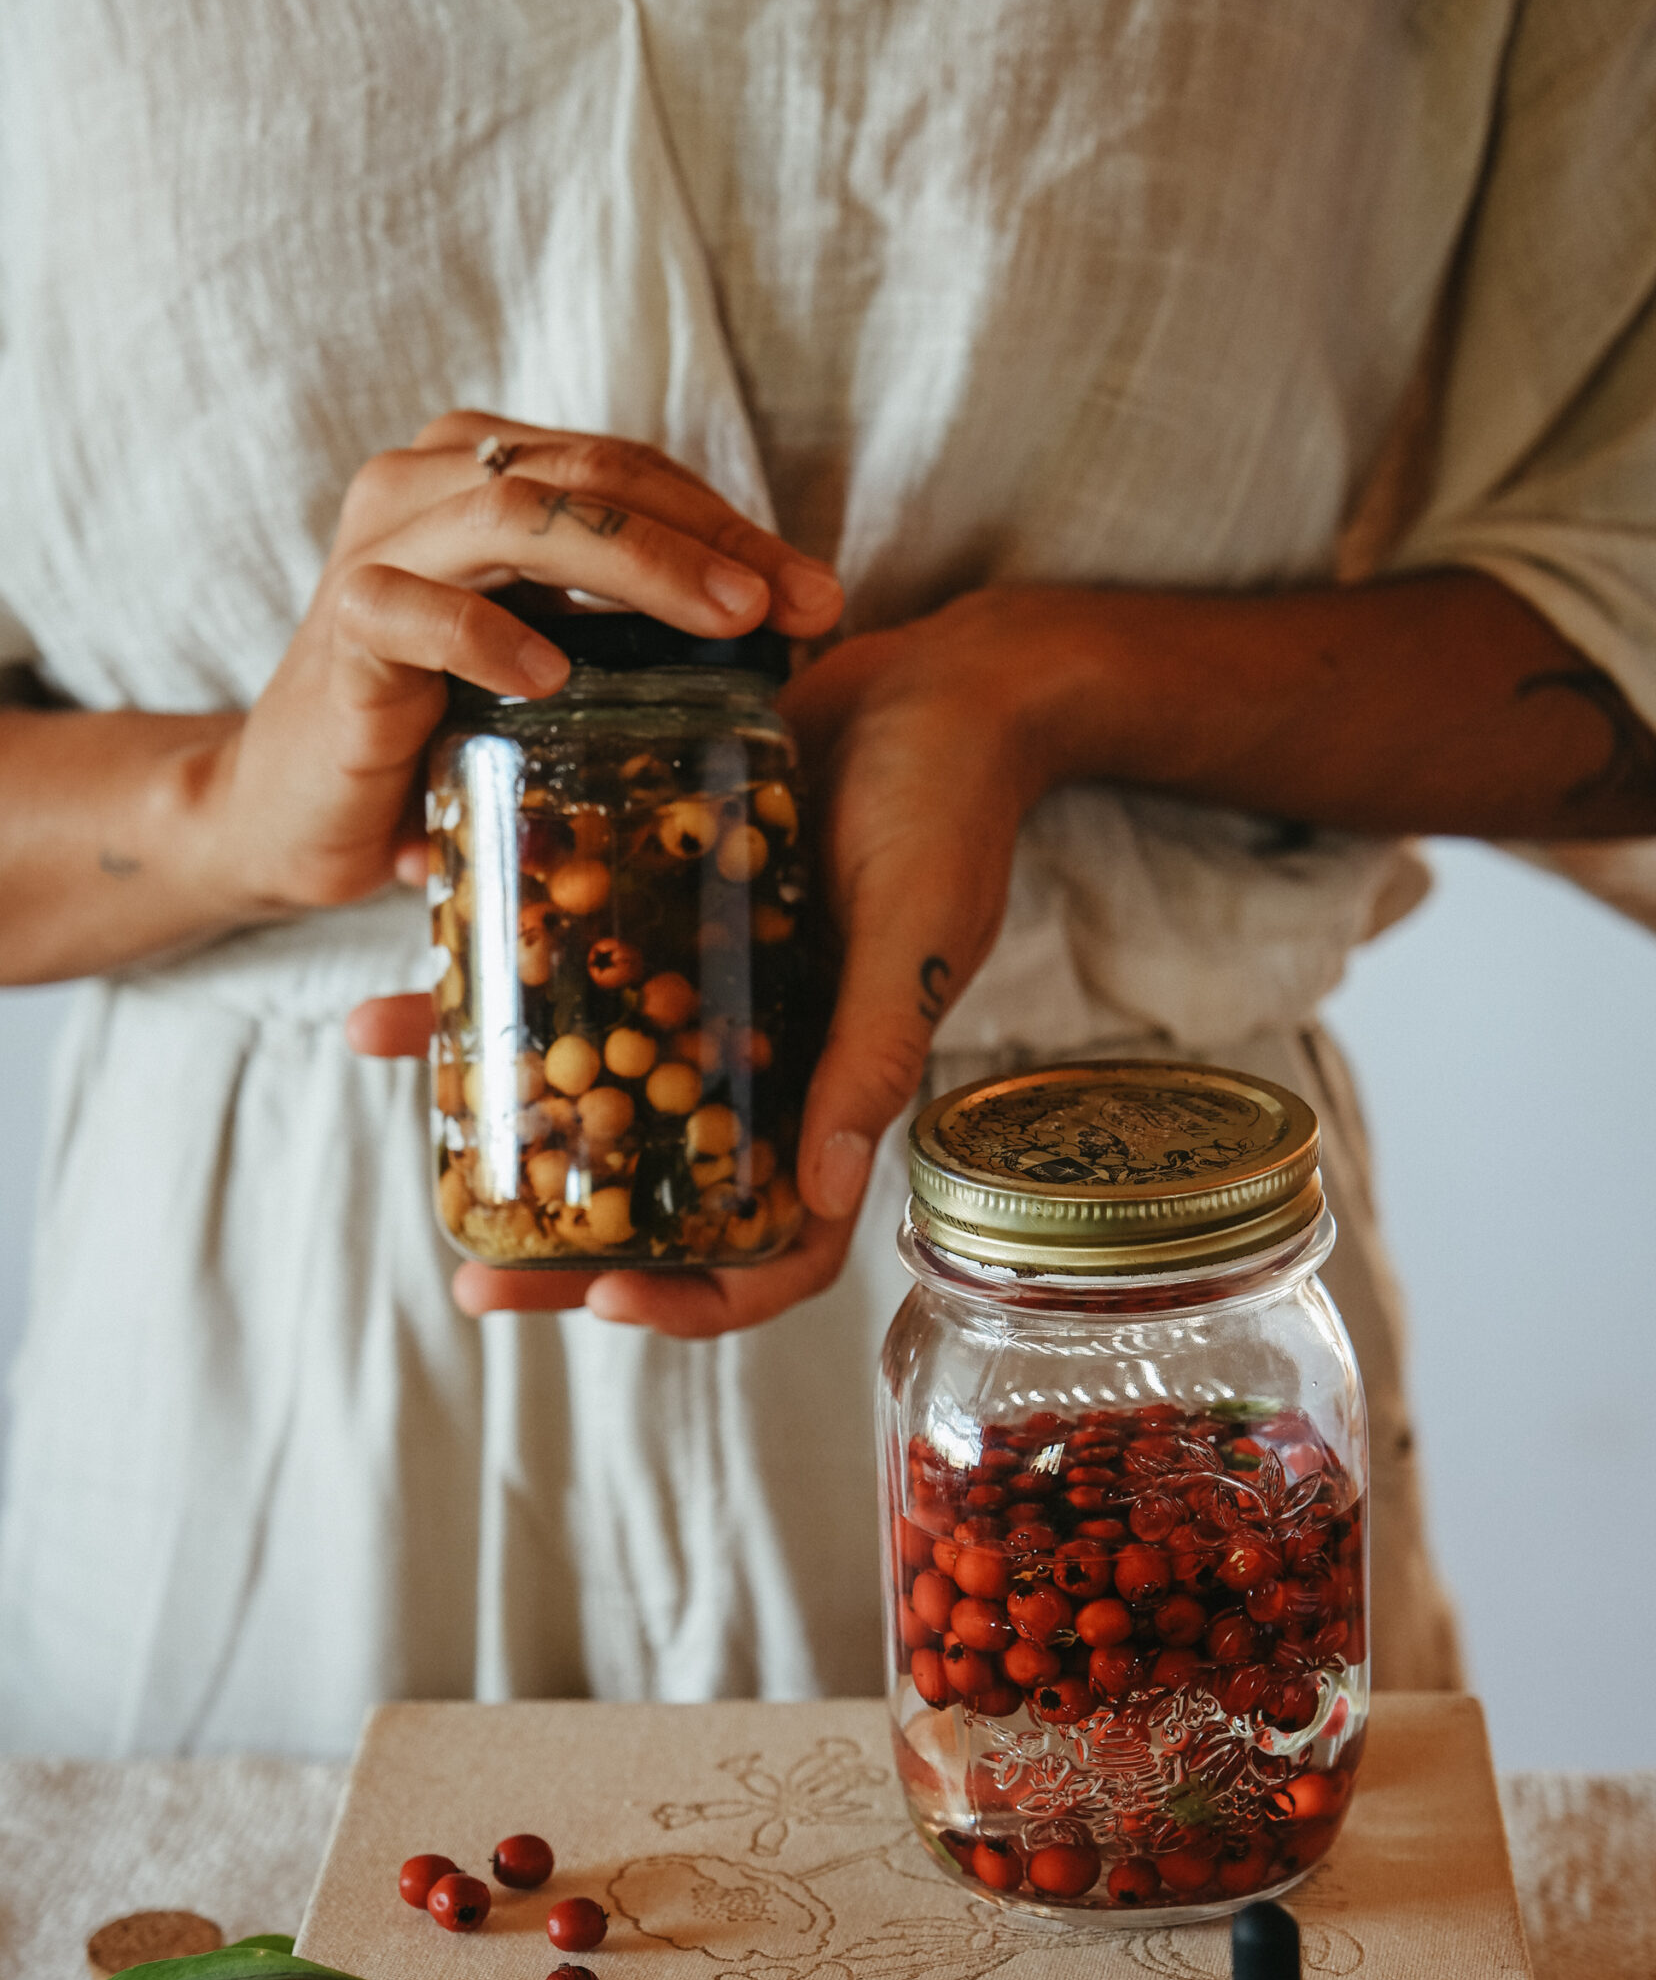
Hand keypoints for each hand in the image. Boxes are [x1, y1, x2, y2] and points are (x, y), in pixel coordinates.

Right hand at [192, 411, 842, 916]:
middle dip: (710, 537)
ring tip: (724, 622)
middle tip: (793, 606)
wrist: (297, 814)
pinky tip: (553, 679)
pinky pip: (416, 609)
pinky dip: (490, 636)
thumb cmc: (441, 735)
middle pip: (592, 474)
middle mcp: (428, 485)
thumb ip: (642, 634)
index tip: (824, 599)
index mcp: (485, 473)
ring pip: (519, 513)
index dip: (734, 524)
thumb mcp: (557, 670)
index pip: (631, 471)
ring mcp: (380, 547)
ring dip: (637, 564)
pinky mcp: (345, 627)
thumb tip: (797, 639)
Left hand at [349, 588, 1058, 1332]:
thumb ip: (876, 1055)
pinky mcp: (656, 908)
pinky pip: (562, 957)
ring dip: (483, 1084)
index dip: (702, 1296)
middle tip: (471, 1276)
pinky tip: (404, 944)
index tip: (608, 1301)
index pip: (781, 1245)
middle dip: (562, 1244)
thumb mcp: (920, 934)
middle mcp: (760, 1060)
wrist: (936, 678)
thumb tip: (831, 1193)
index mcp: (835, 1093)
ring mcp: (701, 990)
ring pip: (583, 1069)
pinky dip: (487, 961)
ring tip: (379, 1058)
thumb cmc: (954, 809)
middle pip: (657, 1189)